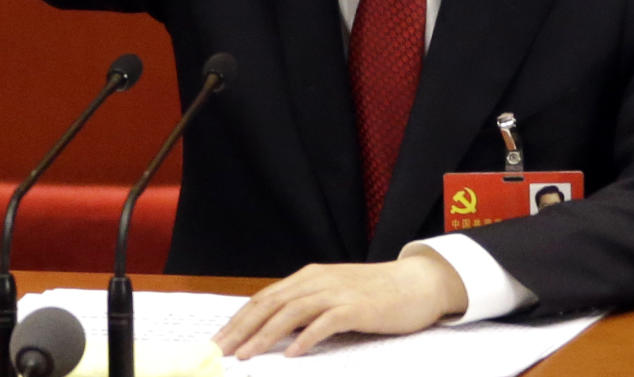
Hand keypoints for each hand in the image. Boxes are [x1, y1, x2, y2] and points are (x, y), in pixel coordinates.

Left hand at [213, 250, 467, 359]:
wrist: (415, 283)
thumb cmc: (373, 295)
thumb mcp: (333, 296)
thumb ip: (307, 308)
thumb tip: (273, 332)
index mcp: (308, 277)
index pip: (264, 298)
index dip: (239, 319)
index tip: (218, 341)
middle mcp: (317, 280)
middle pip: (270, 303)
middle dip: (242, 329)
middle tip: (220, 352)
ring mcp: (336, 292)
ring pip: (291, 312)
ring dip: (265, 335)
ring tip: (246, 357)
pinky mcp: (356, 307)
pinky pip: (325, 322)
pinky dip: (306, 338)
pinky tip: (292, 354)